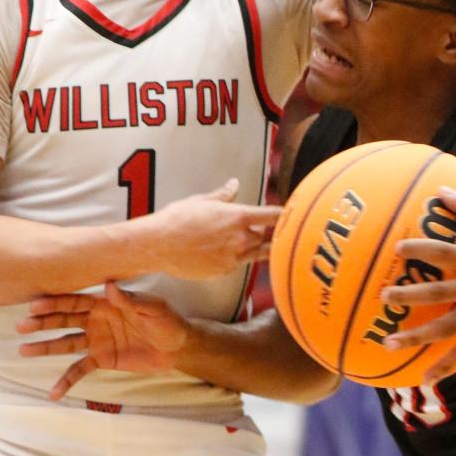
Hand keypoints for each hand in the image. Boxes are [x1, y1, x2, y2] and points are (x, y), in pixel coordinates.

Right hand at [17, 281, 190, 400]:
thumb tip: (109, 285)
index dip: (55, 303)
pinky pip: (80, 370)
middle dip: (42, 323)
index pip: (74, 301)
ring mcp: (96, 340)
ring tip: (23, 350)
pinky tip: (53, 393)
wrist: (178, 347)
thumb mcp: (152, 309)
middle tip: (21, 326)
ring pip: (65, 343)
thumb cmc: (167, 321)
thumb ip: (130, 299)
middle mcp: (95, 320)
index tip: (34, 305)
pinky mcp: (102, 359)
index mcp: (104, 303)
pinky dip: (66, 380)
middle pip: (63, 320)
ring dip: (45, 347)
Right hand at [145, 178, 279, 279]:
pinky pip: (239, 263)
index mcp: (237, 217)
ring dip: (257, 246)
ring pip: (257, 253)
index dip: (287, 215)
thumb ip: (223, 195)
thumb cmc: (177, 219)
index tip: (297, 214)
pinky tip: (226, 252)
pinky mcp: (225, 271)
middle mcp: (240, 239)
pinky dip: (238, 257)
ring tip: (252, 242)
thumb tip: (235, 184)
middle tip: (263, 228)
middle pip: (266, 236)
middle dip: (265, 232)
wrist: (159, 246)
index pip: (272, 216)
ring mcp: (234, 258)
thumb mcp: (201, 201)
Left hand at [381, 189, 455, 383]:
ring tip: (387, 343)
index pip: (447, 255)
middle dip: (410, 295)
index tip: (399, 249)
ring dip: (416, 337)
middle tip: (384, 297)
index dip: (423, 250)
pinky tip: (426, 380)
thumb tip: (442, 189)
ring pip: (446, 329)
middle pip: (440, 294)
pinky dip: (446, 367)